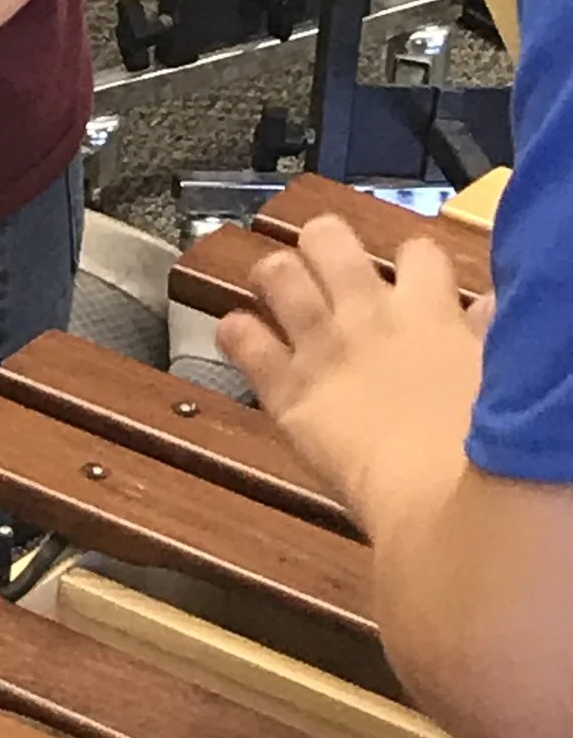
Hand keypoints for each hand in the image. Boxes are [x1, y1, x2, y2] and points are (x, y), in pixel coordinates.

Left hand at [217, 216, 490, 526]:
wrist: (449, 500)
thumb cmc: (487, 451)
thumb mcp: (501, 379)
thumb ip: (489, 338)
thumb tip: (488, 310)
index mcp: (428, 311)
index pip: (415, 252)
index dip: (410, 260)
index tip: (408, 274)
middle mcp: (367, 315)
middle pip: (328, 238)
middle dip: (321, 243)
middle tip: (322, 265)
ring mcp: (322, 346)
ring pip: (276, 273)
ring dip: (273, 277)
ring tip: (276, 289)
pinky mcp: (288, 389)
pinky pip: (243, 339)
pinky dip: (236, 333)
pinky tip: (240, 337)